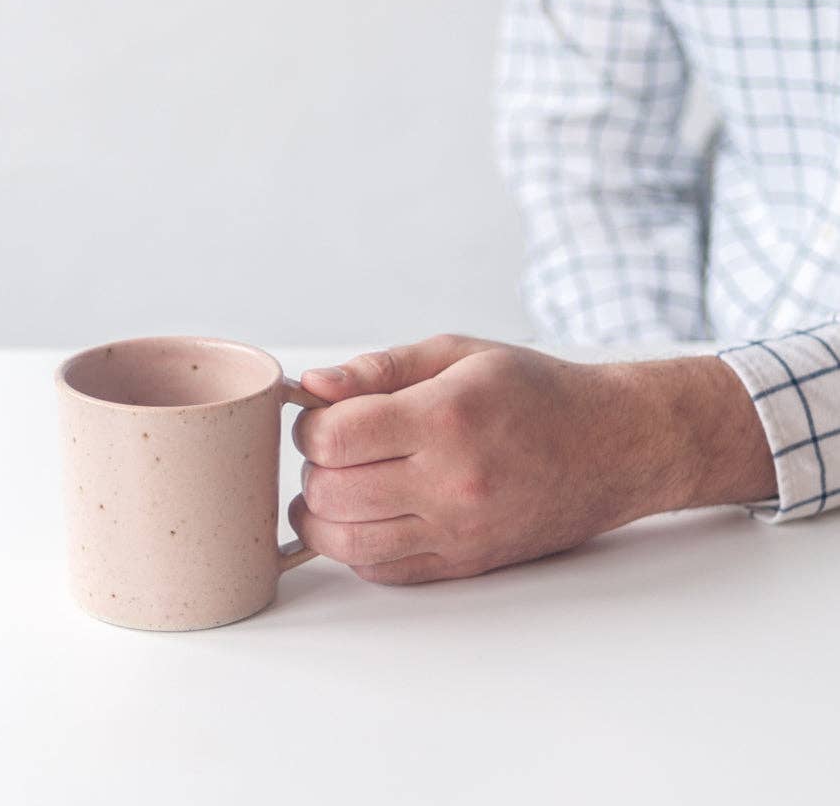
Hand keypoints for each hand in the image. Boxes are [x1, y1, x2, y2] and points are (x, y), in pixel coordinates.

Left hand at [288, 334, 775, 583]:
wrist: (613, 447)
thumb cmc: (536, 393)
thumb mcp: (458, 354)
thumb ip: (379, 368)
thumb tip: (314, 385)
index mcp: (446, 418)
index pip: (334, 438)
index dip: (311, 425)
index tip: (323, 415)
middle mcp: (451, 483)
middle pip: (330, 493)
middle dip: (313, 466)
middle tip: (332, 447)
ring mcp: (458, 532)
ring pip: (345, 542)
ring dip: (321, 514)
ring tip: (335, 484)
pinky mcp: (464, 564)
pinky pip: (380, 570)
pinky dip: (355, 545)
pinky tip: (366, 514)